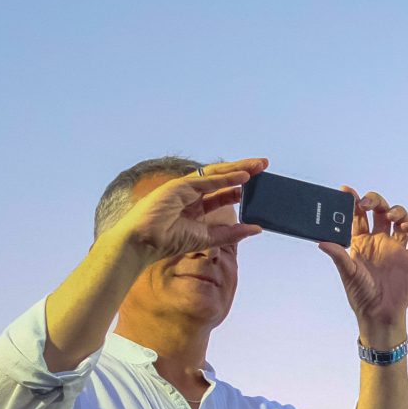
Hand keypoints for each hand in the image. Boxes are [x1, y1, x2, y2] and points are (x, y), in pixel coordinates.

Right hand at [107, 159, 266, 261]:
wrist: (144, 243)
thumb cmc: (169, 241)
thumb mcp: (209, 238)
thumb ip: (233, 233)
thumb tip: (257, 229)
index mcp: (195, 205)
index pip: (221, 193)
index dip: (239, 188)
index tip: (257, 186)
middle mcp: (190, 193)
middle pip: (221, 178)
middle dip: (243, 171)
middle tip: (263, 165)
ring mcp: (183, 188)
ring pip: (216, 174)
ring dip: (238, 168)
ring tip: (259, 165)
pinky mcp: (178, 186)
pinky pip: (206, 180)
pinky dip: (225, 178)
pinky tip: (243, 176)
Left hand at [323, 190, 407, 342]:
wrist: (380, 314)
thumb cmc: (360, 295)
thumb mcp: (347, 273)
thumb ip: (338, 255)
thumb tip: (321, 242)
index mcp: (361, 241)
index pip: (357, 215)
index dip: (353, 201)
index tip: (347, 191)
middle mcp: (379, 241)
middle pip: (380, 211)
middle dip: (375, 201)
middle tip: (368, 203)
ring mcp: (396, 248)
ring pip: (400, 219)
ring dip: (397, 211)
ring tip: (391, 216)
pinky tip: (407, 228)